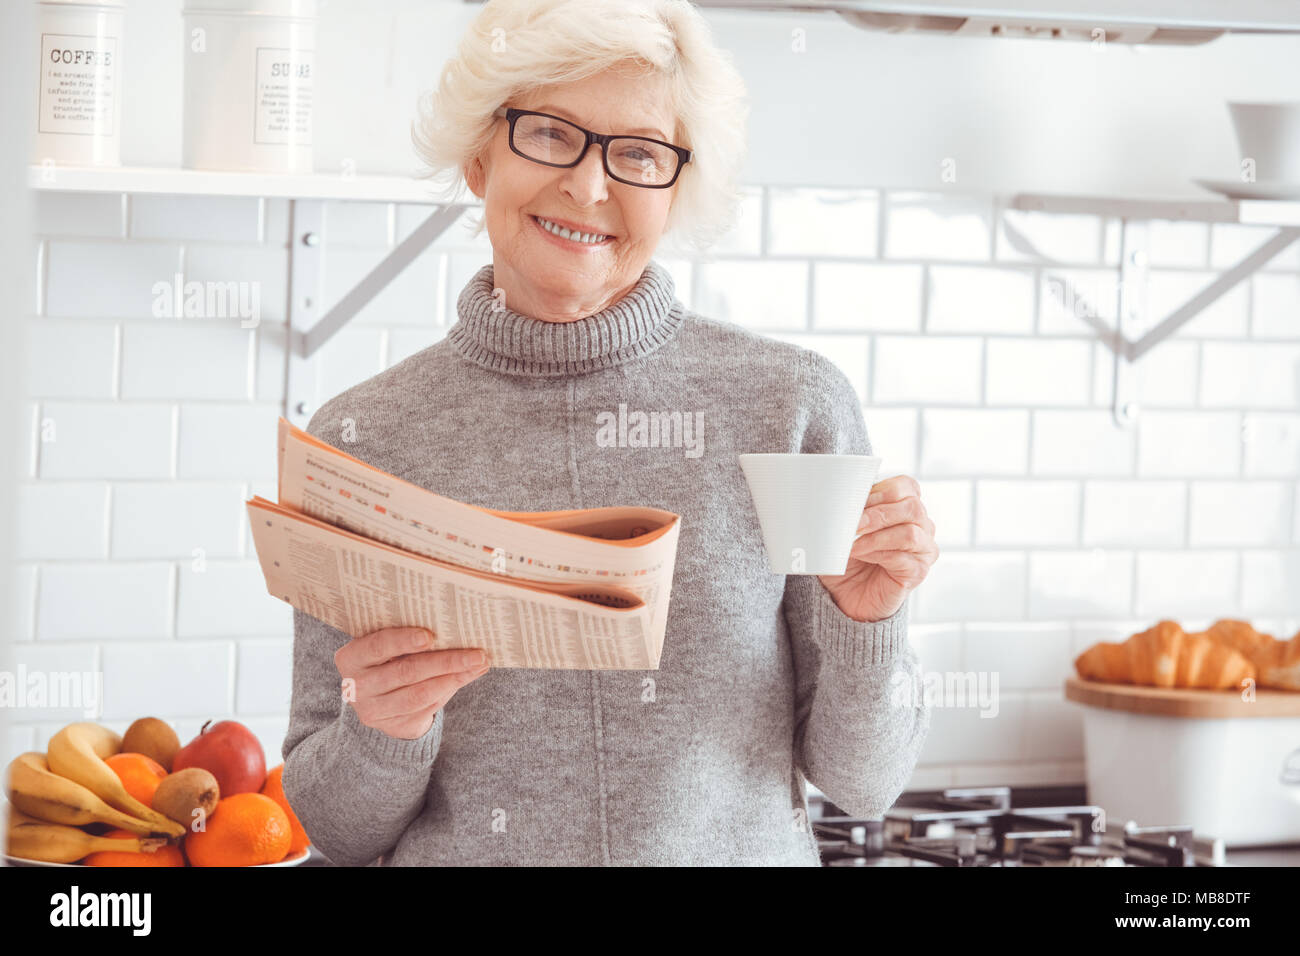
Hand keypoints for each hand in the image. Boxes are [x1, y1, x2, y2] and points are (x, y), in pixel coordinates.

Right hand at [334, 627, 490, 739]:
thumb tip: (458, 627)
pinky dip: (450, 689)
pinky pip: (426, 707)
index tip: (430, 636)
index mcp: (351, 658)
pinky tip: (468, 676)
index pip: (378, 646)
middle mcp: (357, 686)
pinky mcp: (392, 725)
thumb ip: (414, 637)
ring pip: (419, 694)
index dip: (403, 641)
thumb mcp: (389, 646)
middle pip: (405, 672)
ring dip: (453, 677)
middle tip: (476, 653)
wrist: (378, 698)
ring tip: (478, 664)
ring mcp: (373, 710)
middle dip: (445, 661)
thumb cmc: (388, 658)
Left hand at [817, 475, 938, 623]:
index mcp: (906, 507)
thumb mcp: (845, 529)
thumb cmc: (848, 557)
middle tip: (854, 524)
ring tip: (853, 544)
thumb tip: (838, 496)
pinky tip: (862, 556)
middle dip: (878, 514)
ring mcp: (923, 549)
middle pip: (912, 507)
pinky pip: (903, 558)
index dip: (882, 490)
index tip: (857, 500)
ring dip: (876, 537)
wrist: (847, 595)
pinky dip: (878, 555)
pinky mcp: (917, 572)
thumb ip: (849, 510)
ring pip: (909, 533)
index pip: (906, 486)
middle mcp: (921, 526)